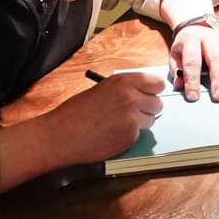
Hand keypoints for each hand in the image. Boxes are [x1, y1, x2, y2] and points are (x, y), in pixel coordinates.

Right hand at [0, 70, 165, 191]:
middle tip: (135, 113)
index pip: (156, 83)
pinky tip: (113, 135)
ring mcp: (132, 118)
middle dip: (148, 109)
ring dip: (140, 124)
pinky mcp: (130, 136)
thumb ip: (124, 90)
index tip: (151, 95)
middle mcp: (131, 97)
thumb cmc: (75, 112)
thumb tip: (142, 93)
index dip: (154, 91)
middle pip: (158, 103)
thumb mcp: (101, 90)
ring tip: (118, 125)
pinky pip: (139, 135)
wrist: (61, 135)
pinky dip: (129, 136)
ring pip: (151, 120)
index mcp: (123, 82)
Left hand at [169, 26, 218, 101]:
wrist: (198, 26)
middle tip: (218, 97)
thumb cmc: (187, 45)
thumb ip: (176, 69)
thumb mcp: (176, 54)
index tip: (193, 96)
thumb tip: (180, 85)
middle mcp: (211, 38)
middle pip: (216, 58)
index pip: (192, 61)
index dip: (192, 79)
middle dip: (218, 79)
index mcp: (192, 39)